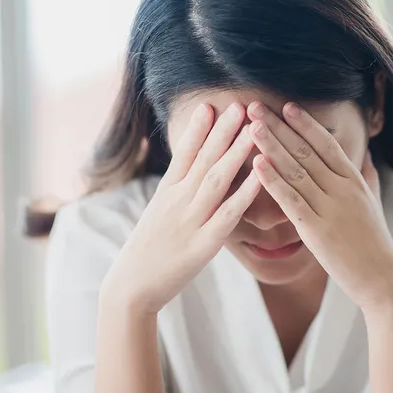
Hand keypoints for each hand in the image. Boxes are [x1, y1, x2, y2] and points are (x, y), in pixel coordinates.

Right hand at [100, 103, 261, 316]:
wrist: (130, 287)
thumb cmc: (147, 252)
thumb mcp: (157, 214)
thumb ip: (174, 194)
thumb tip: (187, 175)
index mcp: (166, 193)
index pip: (184, 153)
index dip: (198, 129)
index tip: (211, 105)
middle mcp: (178, 201)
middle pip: (203, 159)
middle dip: (223, 131)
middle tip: (240, 105)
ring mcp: (191, 221)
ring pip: (217, 179)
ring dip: (237, 152)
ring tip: (254, 129)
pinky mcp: (203, 244)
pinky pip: (228, 214)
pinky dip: (245, 193)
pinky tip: (261, 176)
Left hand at [246, 101, 392, 313]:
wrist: (383, 279)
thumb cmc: (376, 244)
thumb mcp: (374, 204)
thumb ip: (368, 178)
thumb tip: (367, 158)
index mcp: (355, 181)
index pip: (327, 144)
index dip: (306, 124)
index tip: (286, 106)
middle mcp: (342, 189)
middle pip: (305, 151)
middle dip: (279, 127)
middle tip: (256, 106)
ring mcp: (330, 208)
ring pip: (295, 170)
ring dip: (271, 146)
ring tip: (251, 126)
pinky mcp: (316, 230)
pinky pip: (291, 200)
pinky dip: (273, 180)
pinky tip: (256, 165)